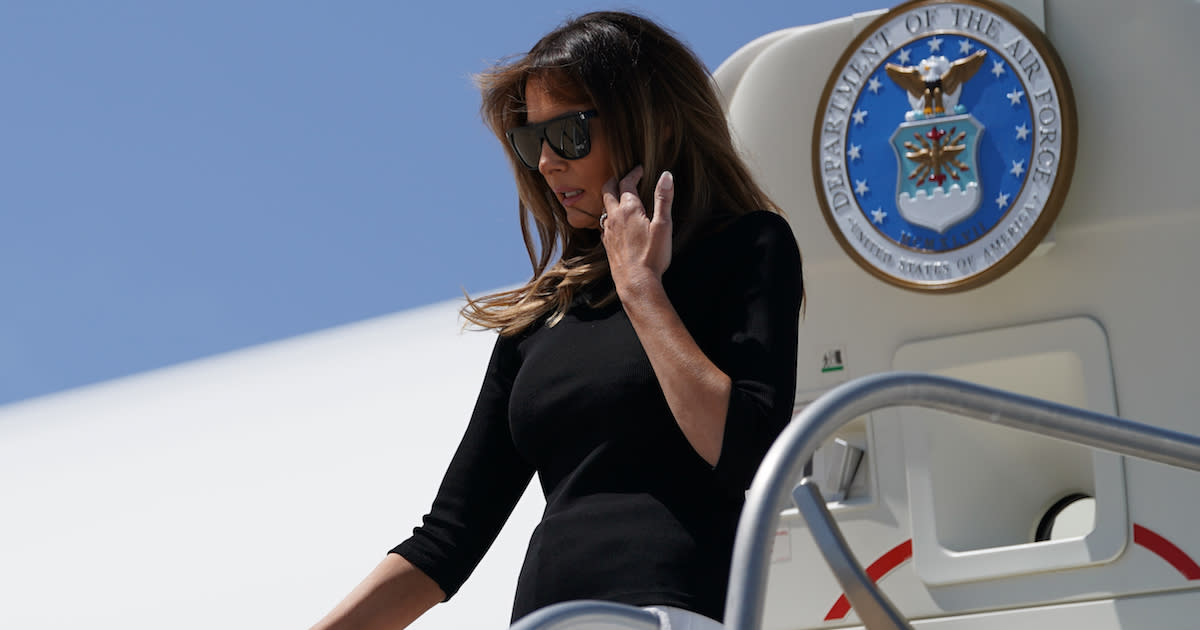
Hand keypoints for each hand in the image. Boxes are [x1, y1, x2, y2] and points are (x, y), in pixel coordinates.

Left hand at [600, 166, 674, 294]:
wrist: (636, 282)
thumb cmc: (652, 256)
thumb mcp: (663, 225)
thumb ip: (664, 198)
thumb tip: (666, 175)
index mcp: (629, 209)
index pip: (626, 182)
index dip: (633, 173)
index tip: (639, 169)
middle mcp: (614, 217)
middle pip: (608, 190)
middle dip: (615, 180)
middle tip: (624, 177)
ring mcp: (608, 230)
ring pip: (604, 206)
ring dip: (611, 197)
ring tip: (621, 197)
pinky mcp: (606, 243)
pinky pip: (604, 223)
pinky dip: (610, 215)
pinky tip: (617, 222)